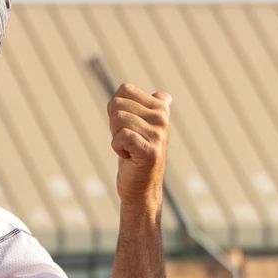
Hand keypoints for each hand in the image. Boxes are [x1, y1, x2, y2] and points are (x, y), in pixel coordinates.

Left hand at [109, 84, 171, 208]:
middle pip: (117, 105)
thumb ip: (147, 109)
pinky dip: (117, 148)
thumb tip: (163, 95)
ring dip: (116, 138)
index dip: (115, 109)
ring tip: (129, 149)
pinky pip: (121, 137)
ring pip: (118, 120)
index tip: (126, 127)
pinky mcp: (150, 150)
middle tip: (127, 141)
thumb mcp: (141, 128)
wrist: (140, 187)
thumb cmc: (135, 156)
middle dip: (114, 125)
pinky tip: (128, 156)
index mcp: (160, 108)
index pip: (124, 89)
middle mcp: (162, 118)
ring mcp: (158, 134)